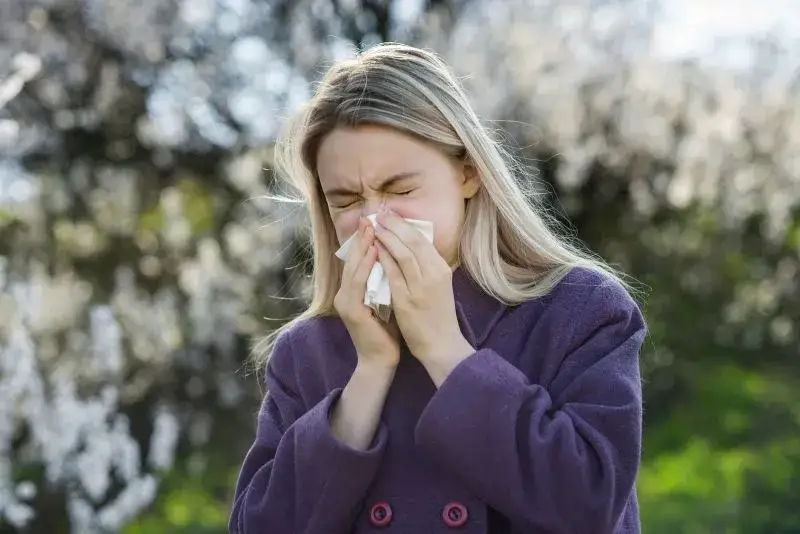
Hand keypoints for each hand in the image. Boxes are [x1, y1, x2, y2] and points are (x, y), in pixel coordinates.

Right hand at [334, 216, 400, 369]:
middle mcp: (344, 294)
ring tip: (372, 228)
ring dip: (363, 247)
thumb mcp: (387, 299)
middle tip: (371, 217)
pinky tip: (374, 252)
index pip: (358, 260)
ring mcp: (345, 302)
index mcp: (352, 291)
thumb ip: (387, 280)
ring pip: (353, 268)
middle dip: (362, 238)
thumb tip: (396, 256)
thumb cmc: (388, 331)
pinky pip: (358, 283)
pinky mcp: (351, 311)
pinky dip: (366, 266)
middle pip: (352, 260)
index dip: (365, 240)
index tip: (376, 221)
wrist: (381, 360)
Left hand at [374, 208, 473, 376]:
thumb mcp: (438, 287)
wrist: (442, 345)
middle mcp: (434, 274)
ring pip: (403, 254)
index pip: (422, 240)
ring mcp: (421, 287)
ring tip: (374, 225)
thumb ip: (427, 268)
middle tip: (380, 213)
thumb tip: (413, 248)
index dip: (405, 225)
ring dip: (387, 237)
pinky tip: (373, 249)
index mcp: (441, 270)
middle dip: (395, 225)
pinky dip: (383, 259)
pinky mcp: (408, 300)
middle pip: (413, 241)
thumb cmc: (438, 317)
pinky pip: (393, 274)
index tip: (392, 214)